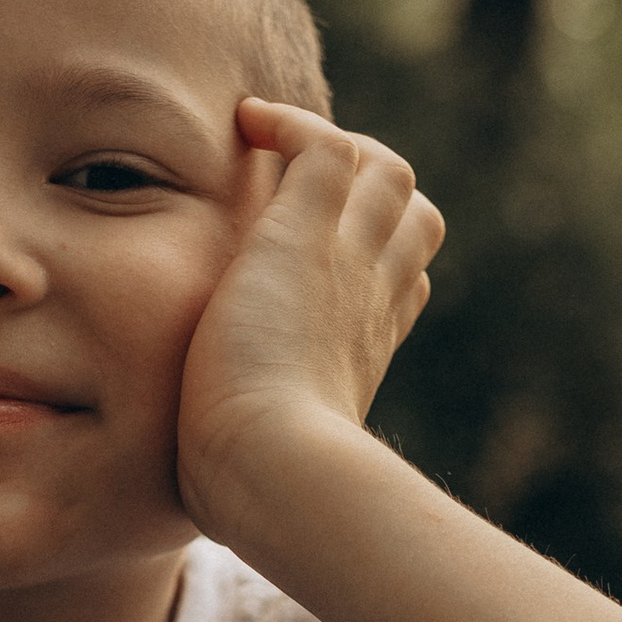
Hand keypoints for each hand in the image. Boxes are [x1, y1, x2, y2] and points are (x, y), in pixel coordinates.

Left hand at [175, 102, 443, 543]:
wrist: (273, 470)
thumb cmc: (258, 491)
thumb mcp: (265, 466)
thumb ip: (252, 452)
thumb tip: (209, 499)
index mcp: (367, 350)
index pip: (401, 283)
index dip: (372, 260)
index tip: (318, 264)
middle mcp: (373, 298)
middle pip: (412, 216)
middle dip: (370, 195)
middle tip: (300, 194)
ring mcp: (350, 259)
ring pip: (382, 170)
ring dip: (335, 149)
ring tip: (271, 149)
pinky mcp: (308, 232)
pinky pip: (323, 144)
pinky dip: (289, 122)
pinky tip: (244, 127)